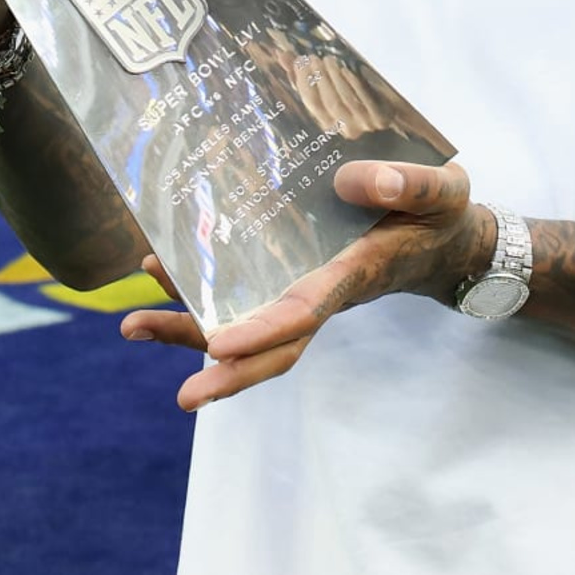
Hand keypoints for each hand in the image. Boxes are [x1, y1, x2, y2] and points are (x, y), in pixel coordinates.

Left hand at [122, 160, 488, 410]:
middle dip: (227, 372)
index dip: (266, 330)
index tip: (223, 346)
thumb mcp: (441, 190)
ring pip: (245, 328)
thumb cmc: (440, 213)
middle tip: (184, 395)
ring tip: (132, 326)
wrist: (442, 238)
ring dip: (189, 331)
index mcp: (356, 271)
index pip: (308, 309)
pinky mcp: (291, 279)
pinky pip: (242, 300)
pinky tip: (156, 285)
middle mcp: (324, 291)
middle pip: (272, 346)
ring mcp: (304, 290)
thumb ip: (408, 185)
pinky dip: (198, 300)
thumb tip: (354, 180)